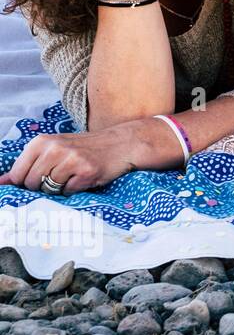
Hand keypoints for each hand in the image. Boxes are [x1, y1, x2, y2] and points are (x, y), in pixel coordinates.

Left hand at [0, 125, 141, 193]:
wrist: (121, 143)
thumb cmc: (84, 148)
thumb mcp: (53, 148)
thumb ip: (27, 164)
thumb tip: (1, 182)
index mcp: (41, 141)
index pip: (18, 174)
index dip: (28, 181)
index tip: (43, 175)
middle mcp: (54, 148)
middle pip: (33, 184)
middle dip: (44, 185)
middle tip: (62, 174)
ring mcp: (71, 160)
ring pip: (50, 189)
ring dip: (61, 187)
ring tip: (74, 174)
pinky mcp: (86, 171)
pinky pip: (69, 192)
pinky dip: (76, 189)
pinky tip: (85, 177)